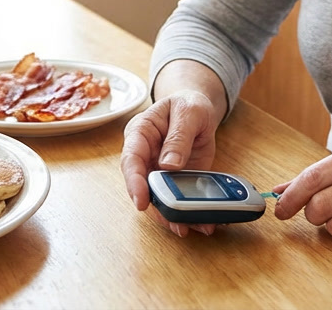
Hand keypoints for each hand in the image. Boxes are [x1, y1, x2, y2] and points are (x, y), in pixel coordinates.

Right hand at [120, 88, 220, 236]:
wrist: (197, 108)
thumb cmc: (187, 104)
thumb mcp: (187, 112)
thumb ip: (178, 136)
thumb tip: (169, 164)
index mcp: (140, 133)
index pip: (131, 160)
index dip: (134, 182)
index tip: (142, 201)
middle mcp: (145, 155)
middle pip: (143, 186)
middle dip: (157, 208)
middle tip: (173, 223)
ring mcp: (158, 170)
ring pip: (159, 198)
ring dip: (173, 215)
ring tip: (189, 227)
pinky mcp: (175, 180)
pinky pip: (177, 199)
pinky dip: (187, 212)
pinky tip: (199, 222)